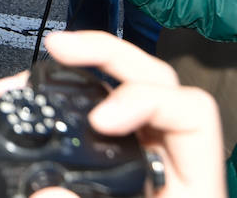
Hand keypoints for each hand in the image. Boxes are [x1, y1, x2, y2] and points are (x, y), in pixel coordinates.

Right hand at [0, 31, 226, 197]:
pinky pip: (98, 124)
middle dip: (110, 57)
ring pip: (128, 94)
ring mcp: (143, 167)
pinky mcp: (111, 176)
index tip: (102, 123)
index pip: (192, 113)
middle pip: (157, 83)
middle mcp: (172, 168)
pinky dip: (71, 101)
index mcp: (195, 191)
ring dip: (90, 68)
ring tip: (51, 57)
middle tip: (61, 51)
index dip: (145, 102)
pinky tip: (42, 98)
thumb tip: (46, 191)